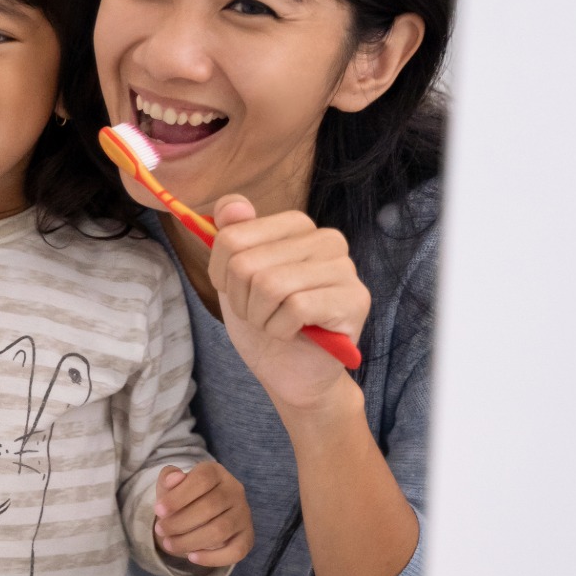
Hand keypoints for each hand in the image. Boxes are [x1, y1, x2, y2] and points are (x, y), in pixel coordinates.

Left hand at [153, 462, 252, 567]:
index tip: (158, 510)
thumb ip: (168, 478)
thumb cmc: (182, 498)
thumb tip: (173, 478)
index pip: (202, 480)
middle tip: (160, 530)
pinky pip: (236, 551)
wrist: (199, 516)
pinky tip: (192, 557)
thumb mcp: (171, 485)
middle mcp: (235, 491)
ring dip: (189, 541)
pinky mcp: (247, 537)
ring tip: (169, 544)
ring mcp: (244, 515)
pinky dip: (212, 558)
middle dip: (179, 522)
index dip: (178, 496)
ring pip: (220, 530)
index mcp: (216, 472)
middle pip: (210, 507)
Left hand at [209, 196, 369, 410]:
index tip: (236, 290)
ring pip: (269, 285)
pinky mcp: (354, 299)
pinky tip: (293, 333)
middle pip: (246, 263)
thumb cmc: (265, 320)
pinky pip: (294, 308)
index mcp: (296, 226)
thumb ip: (232, 237)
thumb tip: (232, 204)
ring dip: (260, 317)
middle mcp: (326, 239)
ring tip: (275, 323)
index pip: (232, 236)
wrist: (292, 371)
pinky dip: (279, 330)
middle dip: (241, 300)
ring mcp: (345, 268)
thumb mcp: (235, 277)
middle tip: (260, 313)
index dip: (221, 273)